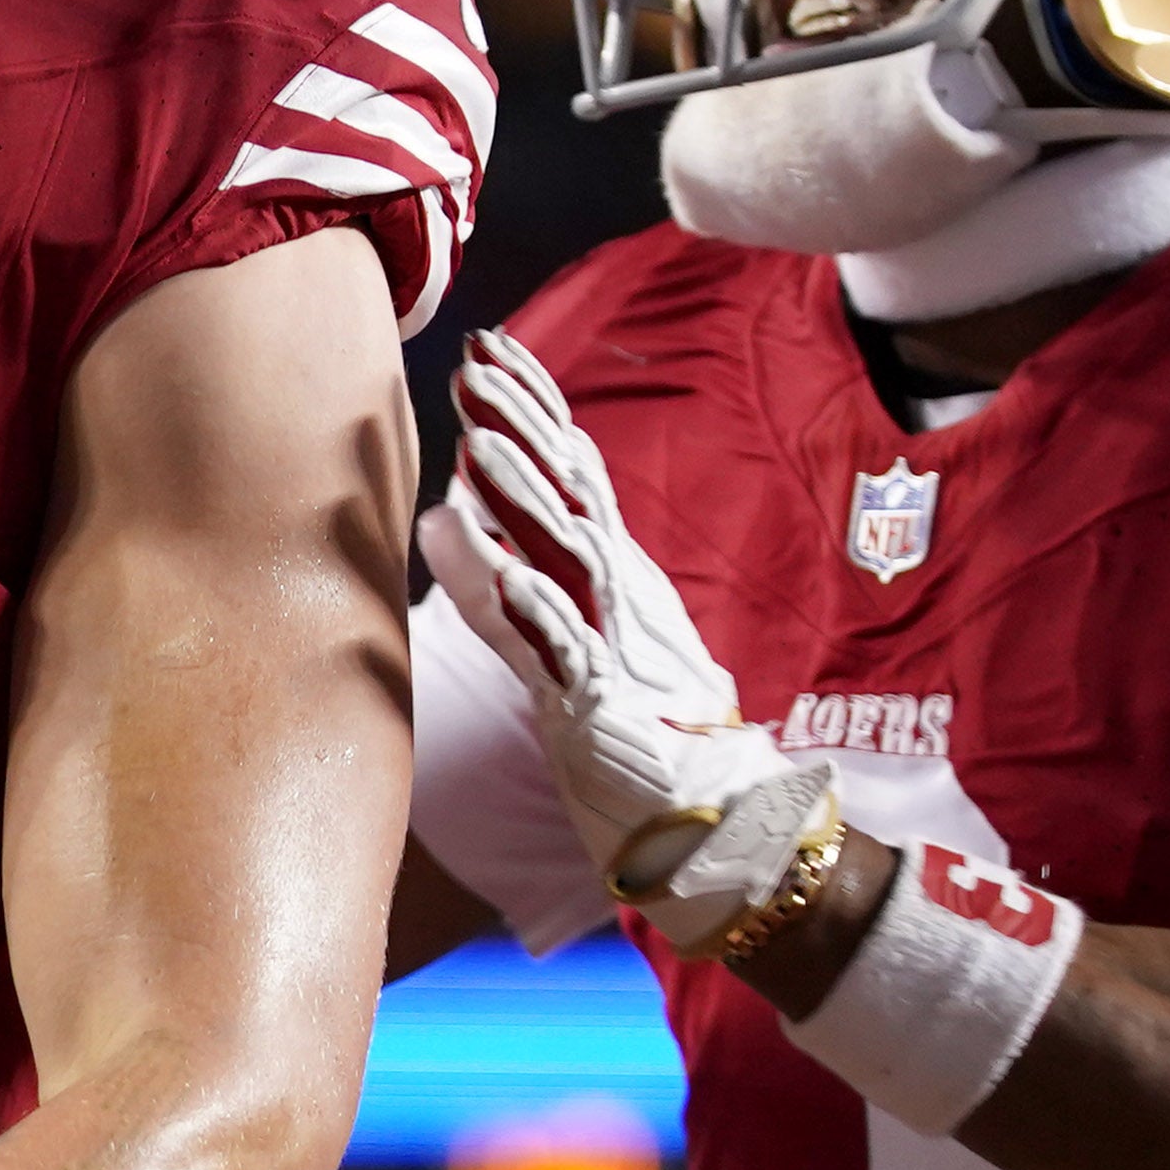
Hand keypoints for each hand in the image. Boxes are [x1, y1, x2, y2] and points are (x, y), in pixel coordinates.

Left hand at [425, 330, 834, 952]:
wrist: (720, 821)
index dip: (535, 407)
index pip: (574, 472)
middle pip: (574, 490)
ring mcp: (618, 643)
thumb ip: (509, 587)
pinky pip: (570, 648)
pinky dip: (537, 606)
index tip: (492, 347)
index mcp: (616, 577)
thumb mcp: (570, 648)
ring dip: (525, 495)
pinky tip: (503, 567)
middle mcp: (622, 594)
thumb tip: (448, 519)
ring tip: (476, 441)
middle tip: (474, 360)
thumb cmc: (641, 733)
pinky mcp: (607, 703)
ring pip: (572, 552)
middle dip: (523, 421)